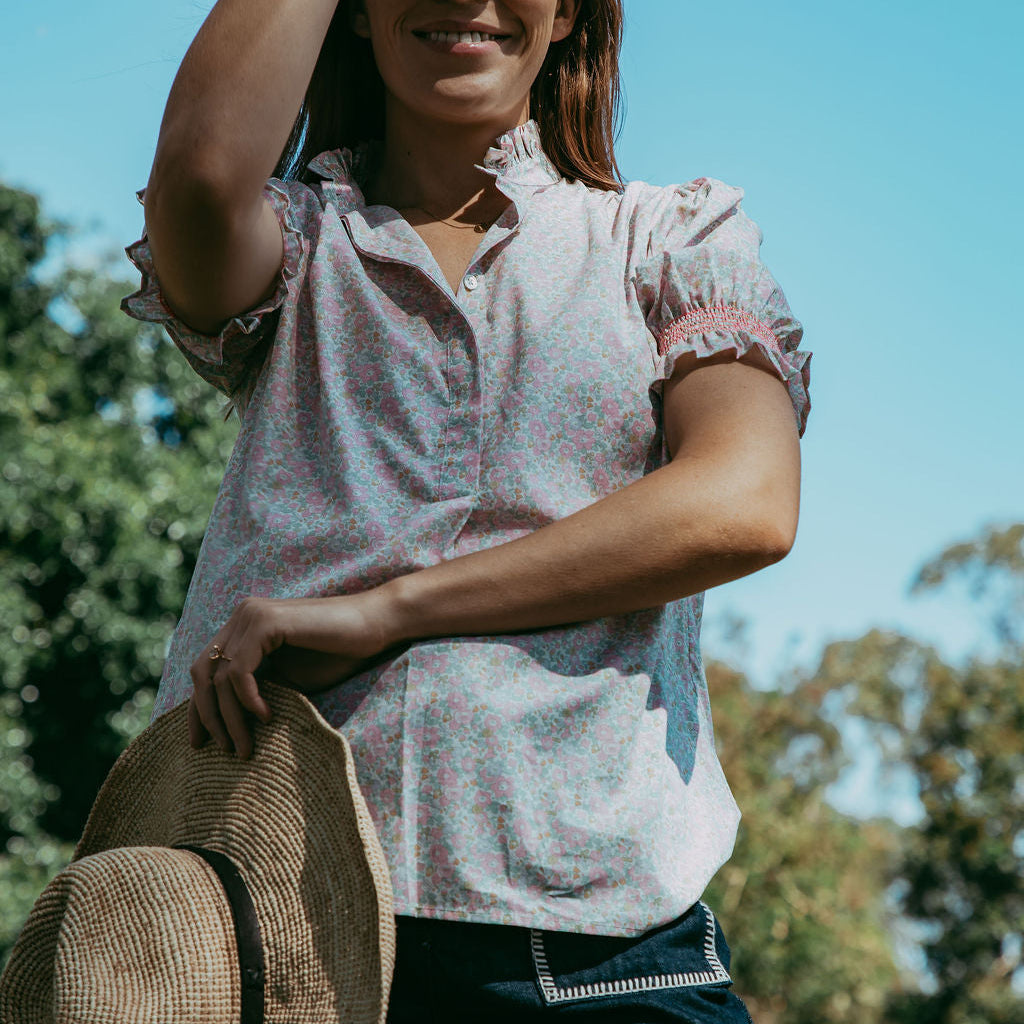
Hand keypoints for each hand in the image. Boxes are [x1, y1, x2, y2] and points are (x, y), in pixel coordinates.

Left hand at [188, 589, 397, 758]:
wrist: (375, 626)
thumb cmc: (338, 653)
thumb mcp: (288, 679)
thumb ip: (257, 690)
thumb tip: (227, 727)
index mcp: (244, 626)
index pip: (204, 670)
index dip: (198, 709)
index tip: (200, 744)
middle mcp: (242, 616)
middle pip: (202, 673)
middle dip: (207, 717)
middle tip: (222, 750)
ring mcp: (252, 616)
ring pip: (219, 676)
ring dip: (230, 718)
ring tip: (245, 747)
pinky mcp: (267, 622)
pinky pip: (240, 670)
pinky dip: (248, 699)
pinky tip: (266, 717)